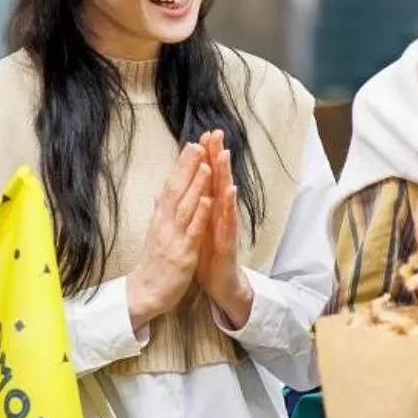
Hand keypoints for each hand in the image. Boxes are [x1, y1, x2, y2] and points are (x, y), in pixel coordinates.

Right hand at [127, 142, 211, 327]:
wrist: (145, 292)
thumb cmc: (154, 262)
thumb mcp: (156, 232)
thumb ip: (161, 211)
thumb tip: (162, 192)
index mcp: (161, 218)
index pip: (172, 185)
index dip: (182, 165)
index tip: (192, 144)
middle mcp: (165, 223)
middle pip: (177, 190)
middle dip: (188, 167)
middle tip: (199, 144)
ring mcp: (174, 238)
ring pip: (185, 207)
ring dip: (196, 185)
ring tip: (206, 164)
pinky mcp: (183, 254)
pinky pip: (192, 232)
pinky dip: (199, 215)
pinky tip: (207, 200)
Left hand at [193, 130, 251, 328]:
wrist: (221, 285)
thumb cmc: (209, 255)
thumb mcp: (198, 226)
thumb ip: (196, 206)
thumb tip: (188, 187)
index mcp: (210, 209)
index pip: (207, 178)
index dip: (205, 156)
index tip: (202, 134)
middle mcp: (220, 214)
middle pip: (218, 180)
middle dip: (217, 156)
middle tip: (216, 133)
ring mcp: (226, 226)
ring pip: (226, 197)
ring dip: (225, 175)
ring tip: (224, 154)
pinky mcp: (228, 242)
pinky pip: (228, 222)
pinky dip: (228, 207)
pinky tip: (229, 192)